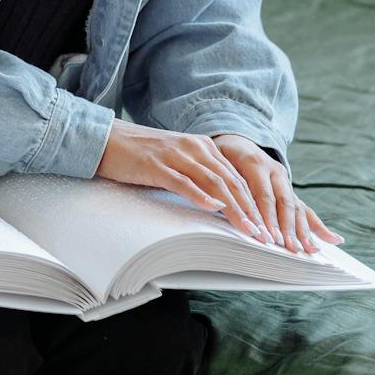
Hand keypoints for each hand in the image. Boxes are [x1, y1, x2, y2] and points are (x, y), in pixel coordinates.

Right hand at [95, 119, 341, 249]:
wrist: (104, 138)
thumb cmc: (139, 154)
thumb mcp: (175, 161)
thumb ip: (199, 175)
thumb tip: (221, 202)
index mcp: (201, 146)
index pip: (237, 178)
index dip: (256, 203)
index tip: (270, 228)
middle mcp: (194, 148)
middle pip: (232, 182)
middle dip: (253, 211)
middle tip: (268, 236)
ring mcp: (175, 155)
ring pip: (214, 183)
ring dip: (235, 208)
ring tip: (249, 230)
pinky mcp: (156, 165)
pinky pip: (183, 181)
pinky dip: (200, 195)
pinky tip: (212, 208)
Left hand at [208, 132, 342, 253]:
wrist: (236, 139)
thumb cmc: (221, 153)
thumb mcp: (216, 158)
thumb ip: (221, 178)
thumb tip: (217, 200)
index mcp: (254, 162)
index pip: (261, 195)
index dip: (265, 217)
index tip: (266, 237)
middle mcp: (274, 171)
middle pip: (282, 203)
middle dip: (286, 227)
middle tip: (287, 248)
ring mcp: (285, 181)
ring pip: (295, 207)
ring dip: (301, 230)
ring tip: (308, 250)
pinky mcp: (290, 190)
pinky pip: (305, 208)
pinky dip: (318, 225)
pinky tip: (334, 240)